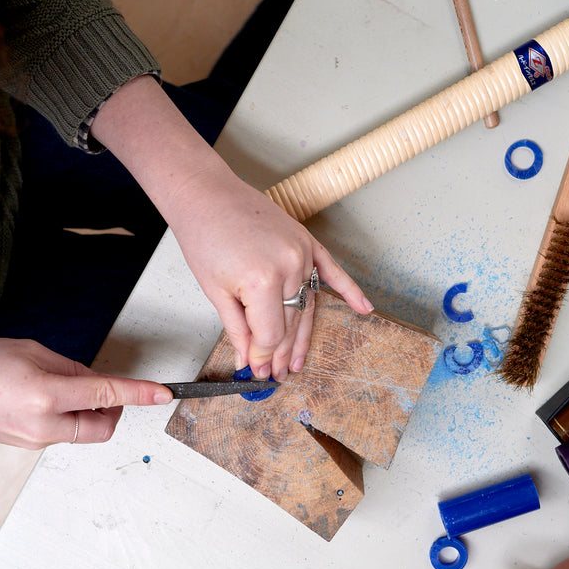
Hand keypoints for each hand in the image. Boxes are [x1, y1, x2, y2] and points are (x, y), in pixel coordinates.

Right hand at [0, 338, 173, 458]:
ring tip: (56, 384)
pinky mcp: (27, 446)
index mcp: (45, 395)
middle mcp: (43, 425)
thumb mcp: (28, 351)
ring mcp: (35, 441)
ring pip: (83, 430)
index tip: (165, 393)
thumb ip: (69, 367)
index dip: (140, 393)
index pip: (107, 394)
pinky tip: (42, 397)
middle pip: (104, 426)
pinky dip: (67, 415)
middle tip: (101, 385)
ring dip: (87, 410)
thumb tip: (96, 381)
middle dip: (113, 408)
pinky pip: (62, 432)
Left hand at [89, 76, 373, 379]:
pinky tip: (364, 309)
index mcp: (262, 282)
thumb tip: (249, 359)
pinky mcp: (307, 242)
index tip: (256, 371)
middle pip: (291, 324)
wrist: (206, 193)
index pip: (270, 334)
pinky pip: (332, 272)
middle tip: (276, 374)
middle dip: (280, 353)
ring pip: (306, 306)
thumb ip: (237, 329)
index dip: (262, 357)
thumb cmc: (204, 236)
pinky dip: (350, 291)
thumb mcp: (215, 292)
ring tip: (296, 363)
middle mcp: (289, 267)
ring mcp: (302, 253)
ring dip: (302, 336)